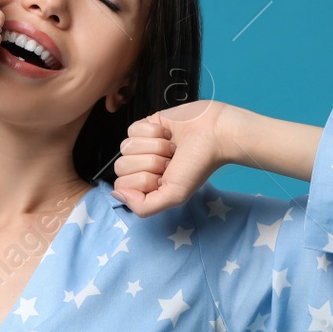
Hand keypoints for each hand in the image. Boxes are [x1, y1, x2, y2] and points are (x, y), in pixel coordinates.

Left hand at [111, 100, 238, 215]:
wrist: (214, 133)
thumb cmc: (198, 165)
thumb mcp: (174, 196)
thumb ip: (143, 206)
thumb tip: (117, 194)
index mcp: (146, 186)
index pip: (122, 185)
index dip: (142, 180)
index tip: (164, 177)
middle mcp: (141, 166)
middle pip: (121, 166)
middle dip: (150, 163)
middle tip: (171, 161)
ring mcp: (142, 145)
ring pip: (126, 147)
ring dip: (154, 147)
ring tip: (172, 148)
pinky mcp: (145, 125)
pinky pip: (132, 130)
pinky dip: (152, 132)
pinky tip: (168, 134)